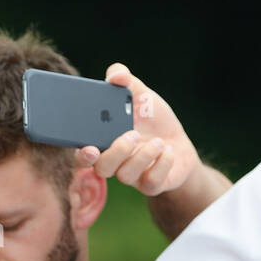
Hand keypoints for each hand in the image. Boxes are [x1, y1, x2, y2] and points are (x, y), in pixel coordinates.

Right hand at [75, 63, 200, 196]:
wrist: (178, 144)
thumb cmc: (152, 120)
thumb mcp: (141, 95)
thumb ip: (125, 81)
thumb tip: (115, 75)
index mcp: (103, 142)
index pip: (83, 153)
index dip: (82, 154)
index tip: (89, 147)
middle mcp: (113, 162)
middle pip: (101, 168)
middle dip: (116, 153)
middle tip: (132, 135)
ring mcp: (132, 176)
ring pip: (125, 176)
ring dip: (143, 157)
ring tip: (159, 142)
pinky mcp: (152, 184)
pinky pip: (151, 182)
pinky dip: (161, 164)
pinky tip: (168, 151)